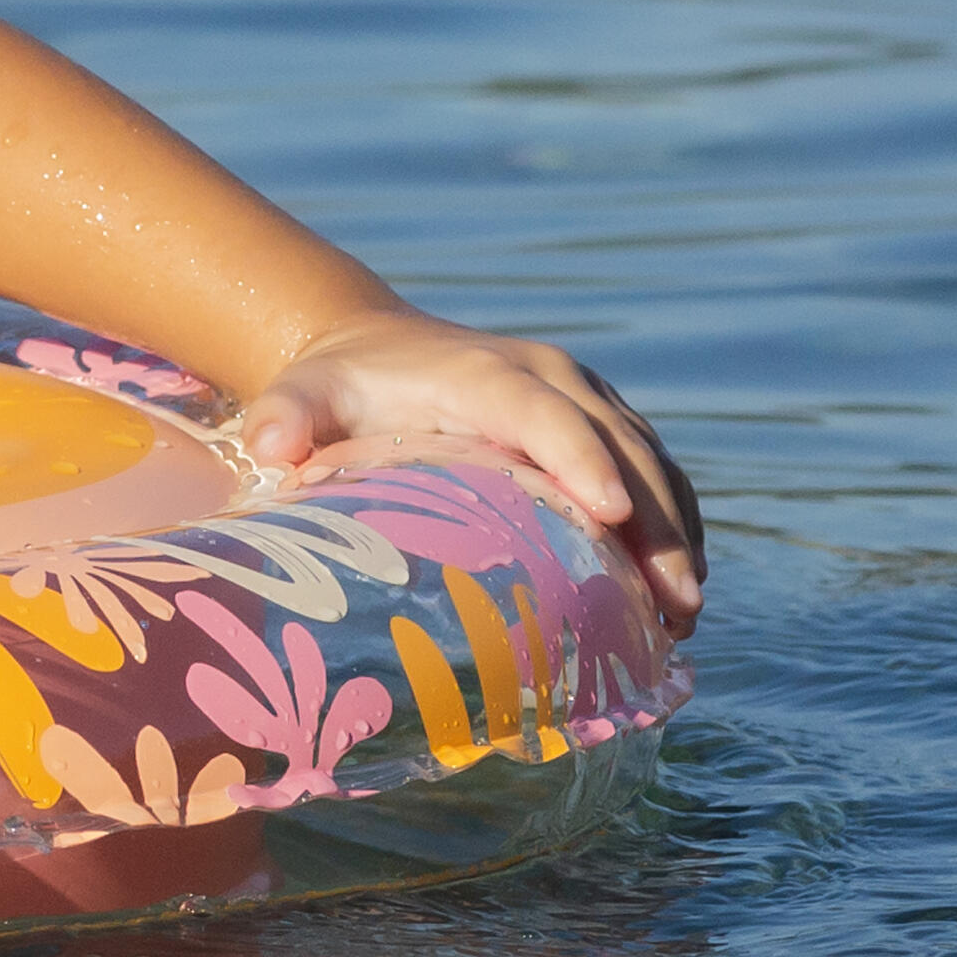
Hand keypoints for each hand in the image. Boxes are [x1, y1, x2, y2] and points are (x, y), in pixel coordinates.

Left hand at [236, 309, 704, 634]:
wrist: (375, 345)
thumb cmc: (339, 385)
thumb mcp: (303, 394)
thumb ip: (284, 416)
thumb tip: (269, 450)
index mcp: (486, 372)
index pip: (543, 416)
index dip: (581, 461)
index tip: (613, 515)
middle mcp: (551, 377)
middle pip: (619, 447)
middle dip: (653, 523)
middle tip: (675, 601)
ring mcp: (586, 398)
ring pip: (651, 461)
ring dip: (677, 533)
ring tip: (686, 611)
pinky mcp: (602, 422)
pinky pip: (656, 470)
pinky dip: (676, 523)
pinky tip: (681, 588)